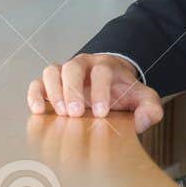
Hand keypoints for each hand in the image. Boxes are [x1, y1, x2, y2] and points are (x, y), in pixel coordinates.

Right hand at [26, 53, 163, 133]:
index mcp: (107, 66)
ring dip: (54, 92)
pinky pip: (37, 82)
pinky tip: (39, 111)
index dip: (100, 91)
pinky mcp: (50, 82)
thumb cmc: (125, 92)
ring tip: (61, 114)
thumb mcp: (143, 99)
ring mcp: (64, 71)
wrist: (111, 84)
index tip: (102, 113)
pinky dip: (35, 95)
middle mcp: (83, 64)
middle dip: (73, 90)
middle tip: (77, 114)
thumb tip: (142, 122)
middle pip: (73, 67)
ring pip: (52, 71)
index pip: (102, 72)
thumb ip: (150, 108)